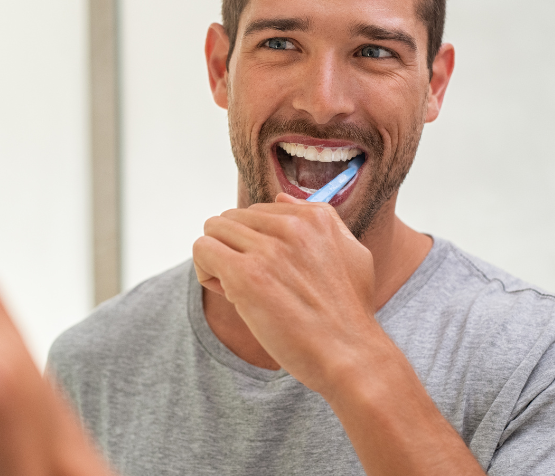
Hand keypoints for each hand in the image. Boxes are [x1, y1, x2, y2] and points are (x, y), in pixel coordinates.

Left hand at [192, 192, 378, 394]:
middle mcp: (291, 226)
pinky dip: (205, 271)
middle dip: (233, 249)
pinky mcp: (246, 274)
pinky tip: (228, 294)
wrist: (350, 355)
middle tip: (252, 284)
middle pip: (232, 218)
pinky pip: (203, 250)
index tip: (269, 270)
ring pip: (213, 230)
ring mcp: (268, 249)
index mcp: (315, 217)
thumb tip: (280, 198)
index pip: (258, 211)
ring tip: (238, 289)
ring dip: (218, 260)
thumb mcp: (351, 253)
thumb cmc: (349, 314)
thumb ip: (320, 220)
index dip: (256, 242)